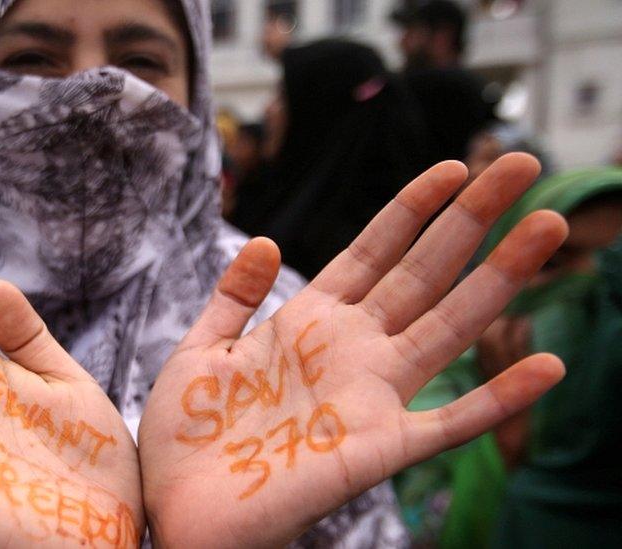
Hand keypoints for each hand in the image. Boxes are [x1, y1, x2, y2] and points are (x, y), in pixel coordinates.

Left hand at [138, 154, 567, 547]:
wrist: (177, 512)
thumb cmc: (185, 436)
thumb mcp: (201, 352)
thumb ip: (234, 298)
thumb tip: (266, 240)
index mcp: (308, 322)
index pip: (373, 251)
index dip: (413, 208)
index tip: (454, 165)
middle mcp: (350, 350)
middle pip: (424, 270)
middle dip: (472, 216)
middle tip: (522, 161)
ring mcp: (370, 396)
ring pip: (450, 325)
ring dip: (500, 276)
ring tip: (549, 224)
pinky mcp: (379, 449)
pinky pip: (451, 421)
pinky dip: (499, 397)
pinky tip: (547, 365)